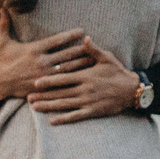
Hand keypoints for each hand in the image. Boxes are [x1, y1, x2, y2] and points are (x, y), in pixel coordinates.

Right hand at [0, 24, 90, 100]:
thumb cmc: (0, 61)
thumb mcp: (1, 41)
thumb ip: (4, 24)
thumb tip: (2, 8)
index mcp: (34, 49)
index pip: (57, 40)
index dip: (71, 35)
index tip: (82, 31)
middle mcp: (41, 61)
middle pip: (67, 54)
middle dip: (82, 50)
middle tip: (95, 46)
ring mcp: (44, 75)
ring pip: (68, 68)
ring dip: (82, 64)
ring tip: (94, 60)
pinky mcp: (43, 86)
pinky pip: (61, 82)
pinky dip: (73, 79)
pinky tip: (83, 77)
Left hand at [29, 41, 146, 124]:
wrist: (132, 90)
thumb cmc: (117, 72)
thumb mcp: (107, 58)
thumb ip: (93, 50)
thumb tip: (85, 38)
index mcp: (86, 76)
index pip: (63, 78)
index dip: (48, 81)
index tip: (35, 82)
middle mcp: (85, 90)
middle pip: (59, 93)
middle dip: (43, 95)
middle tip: (27, 97)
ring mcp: (88, 102)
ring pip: (64, 105)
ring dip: (48, 106)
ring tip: (34, 107)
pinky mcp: (93, 111)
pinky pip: (76, 116)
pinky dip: (63, 119)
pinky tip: (52, 121)